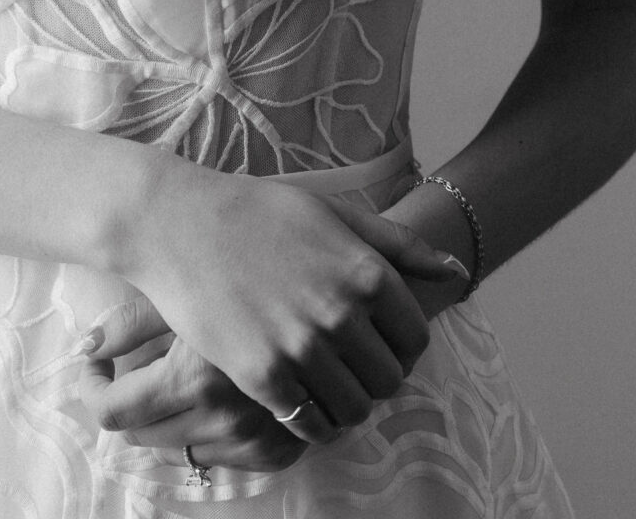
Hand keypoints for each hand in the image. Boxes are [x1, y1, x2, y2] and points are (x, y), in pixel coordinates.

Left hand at [79, 297, 306, 471]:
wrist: (329, 297)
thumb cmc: (247, 279)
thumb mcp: (186, 288)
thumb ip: (130, 323)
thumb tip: (84, 346)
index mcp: (194, 376)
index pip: (113, 411)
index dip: (92, 389)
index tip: (94, 369)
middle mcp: (222, 417)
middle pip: (140, 435)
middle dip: (126, 403)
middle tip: (130, 369)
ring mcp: (252, 441)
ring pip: (176, 449)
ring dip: (166, 418)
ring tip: (175, 375)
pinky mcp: (276, 452)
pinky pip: (217, 457)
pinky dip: (204, 431)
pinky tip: (212, 394)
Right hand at [117, 165, 460, 446]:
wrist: (179, 225)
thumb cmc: (257, 210)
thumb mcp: (333, 212)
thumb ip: (399, 244)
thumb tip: (456, 272)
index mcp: (367, 270)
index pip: (416, 337)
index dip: (401, 343)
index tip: (376, 338)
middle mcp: (342, 312)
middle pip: (390, 379)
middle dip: (375, 374)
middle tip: (348, 362)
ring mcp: (303, 348)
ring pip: (356, 408)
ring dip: (347, 402)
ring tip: (325, 380)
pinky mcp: (264, 376)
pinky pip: (313, 425)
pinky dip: (315, 422)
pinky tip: (300, 397)